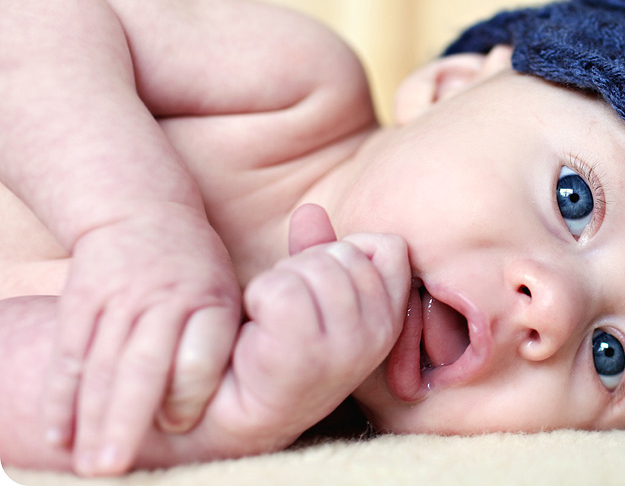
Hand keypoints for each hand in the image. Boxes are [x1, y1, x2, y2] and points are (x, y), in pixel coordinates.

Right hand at [43, 203, 239, 475]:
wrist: (140, 208)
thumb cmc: (194, 266)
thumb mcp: (224, 291)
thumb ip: (219, 344)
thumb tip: (203, 412)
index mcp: (210, 300)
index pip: (200, 355)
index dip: (188, 393)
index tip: (177, 427)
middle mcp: (164, 300)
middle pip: (143, 366)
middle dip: (128, 420)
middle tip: (117, 467)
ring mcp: (118, 299)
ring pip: (102, 366)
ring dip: (92, 419)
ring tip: (90, 466)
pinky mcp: (81, 300)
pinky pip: (70, 354)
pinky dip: (61, 397)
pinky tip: (59, 434)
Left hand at [219, 204, 409, 446]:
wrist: (233, 412)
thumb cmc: (276, 349)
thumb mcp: (309, 294)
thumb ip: (317, 253)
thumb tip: (310, 211)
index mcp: (390, 320)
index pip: (389, 247)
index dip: (348, 249)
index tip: (321, 282)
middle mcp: (378, 336)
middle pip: (343, 252)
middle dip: (305, 266)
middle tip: (287, 309)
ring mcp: (345, 349)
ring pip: (311, 268)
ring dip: (279, 284)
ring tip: (271, 320)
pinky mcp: (304, 358)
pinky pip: (279, 289)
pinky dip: (257, 300)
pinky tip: (255, 329)